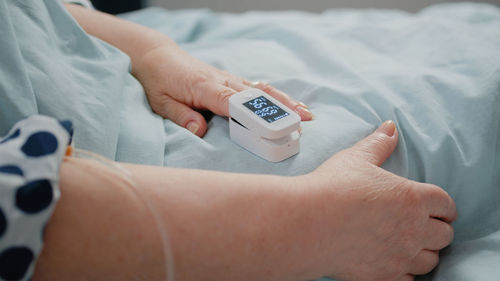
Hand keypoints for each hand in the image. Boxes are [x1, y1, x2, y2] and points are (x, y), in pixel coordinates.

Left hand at [134, 44, 312, 136]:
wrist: (158, 56)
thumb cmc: (158, 81)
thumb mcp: (161, 102)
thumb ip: (180, 116)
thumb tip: (199, 131)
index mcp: (204, 87)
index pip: (232, 103)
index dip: (252, 115)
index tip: (270, 129)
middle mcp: (222, 81)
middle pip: (256, 96)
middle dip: (280, 110)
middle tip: (303, 123)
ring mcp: (229, 79)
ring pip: (262, 90)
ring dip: (285, 102)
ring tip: (307, 114)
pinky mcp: (231, 80)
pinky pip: (258, 88)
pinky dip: (276, 96)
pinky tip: (291, 103)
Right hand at [296, 121, 456, 280]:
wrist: (308, 223)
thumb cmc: (332, 187)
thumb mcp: (356, 158)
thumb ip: (378, 144)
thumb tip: (390, 127)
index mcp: (412, 198)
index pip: (446, 204)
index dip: (444, 206)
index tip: (437, 208)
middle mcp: (413, 229)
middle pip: (444, 235)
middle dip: (436, 229)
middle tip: (421, 225)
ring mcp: (400, 256)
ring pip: (430, 261)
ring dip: (423, 252)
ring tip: (409, 246)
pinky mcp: (384, 276)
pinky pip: (410, 280)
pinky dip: (406, 273)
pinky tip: (393, 263)